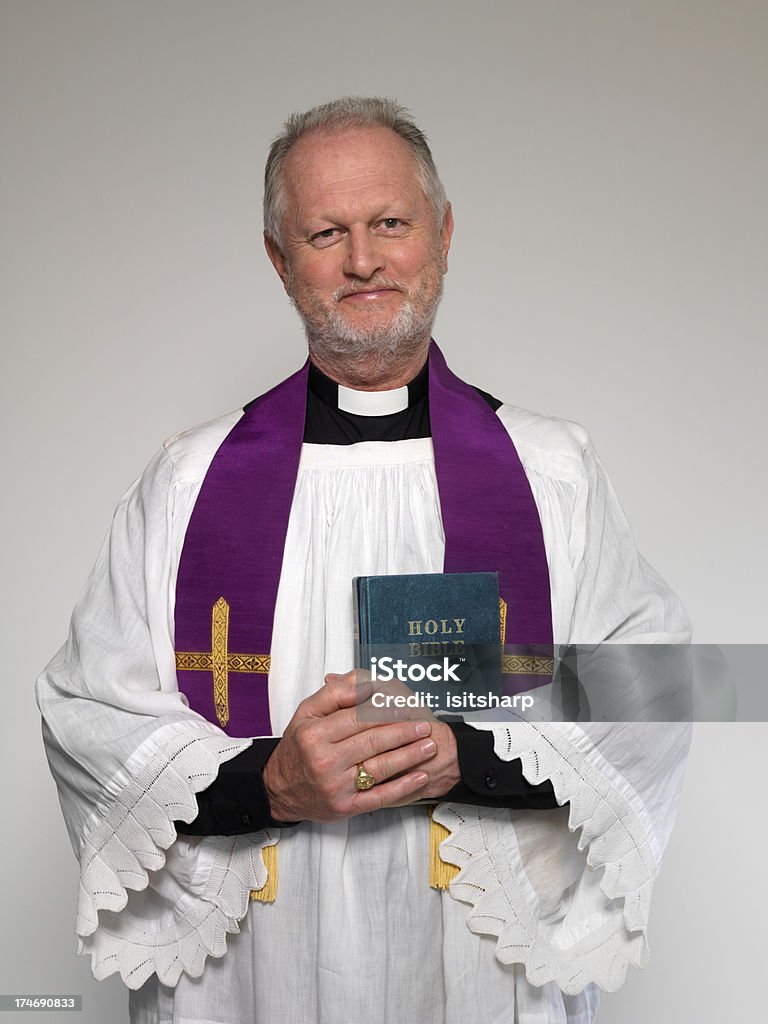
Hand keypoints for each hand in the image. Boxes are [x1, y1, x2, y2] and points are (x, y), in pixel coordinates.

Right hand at [263, 670, 439, 822]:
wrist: (279, 789)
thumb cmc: (298, 747)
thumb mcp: (307, 712)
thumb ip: (335, 693)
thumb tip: (364, 681)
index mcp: (316, 734)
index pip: (358, 717)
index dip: (385, 710)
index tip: (405, 706)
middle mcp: (325, 760)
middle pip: (372, 742)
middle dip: (403, 732)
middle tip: (424, 725)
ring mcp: (336, 786)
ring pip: (380, 768)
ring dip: (409, 756)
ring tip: (429, 746)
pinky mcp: (346, 807)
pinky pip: (379, 796)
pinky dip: (403, 787)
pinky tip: (420, 776)